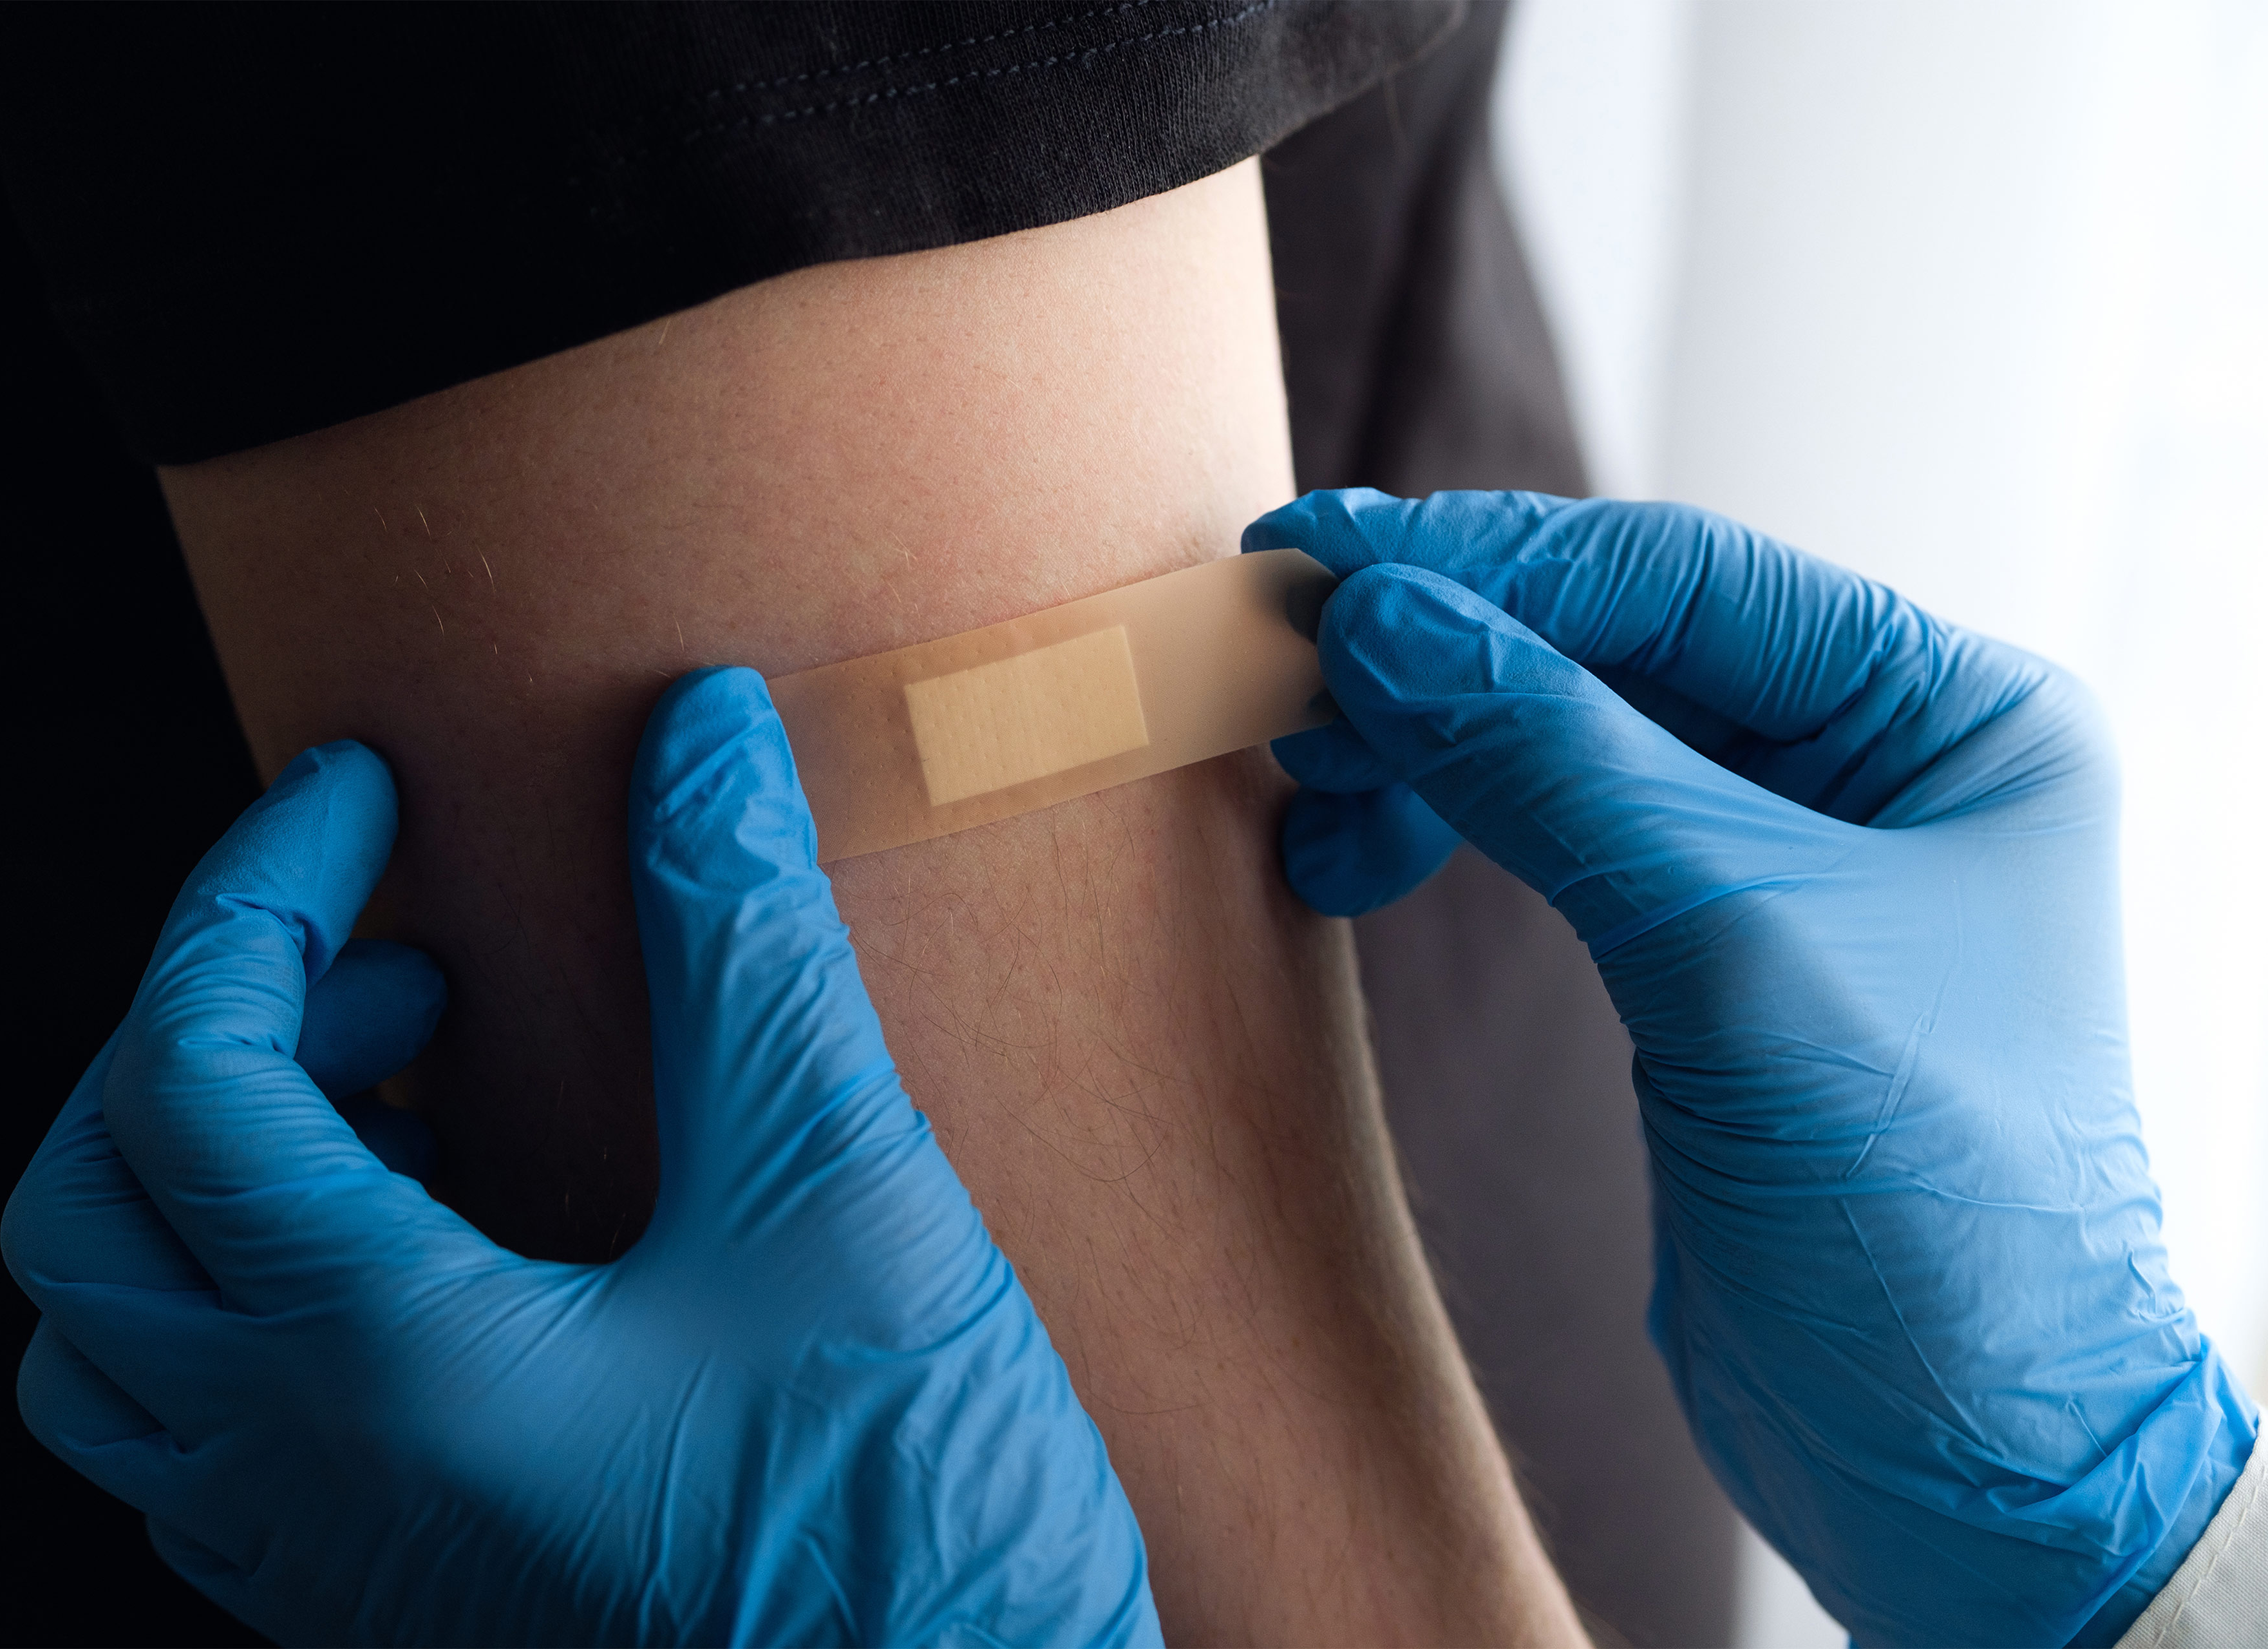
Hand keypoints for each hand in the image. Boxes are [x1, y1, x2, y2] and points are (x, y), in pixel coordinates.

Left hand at [1, 669, 1157, 1647]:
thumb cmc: (909, 1524)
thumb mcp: (839, 1197)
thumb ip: (742, 945)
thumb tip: (697, 733)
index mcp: (373, 1366)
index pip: (188, 1071)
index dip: (260, 891)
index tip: (365, 791)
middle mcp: (300, 1482)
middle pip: (90, 1208)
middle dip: (210, 1031)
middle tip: (393, 960)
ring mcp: (326, 1565)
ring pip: (120, 1342)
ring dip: (210, 1175)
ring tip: (405, 1095)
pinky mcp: (386, 1607)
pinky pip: (207, 1435)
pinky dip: (257, 1293)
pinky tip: (434, 1240)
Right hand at [1250, 488, 2255, 1646]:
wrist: (1960, 1468)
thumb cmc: (1933, 1216)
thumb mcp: (1739, 953)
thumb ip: (1557, 769)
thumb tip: (1388, 621)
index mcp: (1950, 718)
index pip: (1682, 583)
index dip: (1489, 564)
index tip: (1321, 565)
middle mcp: (1876, 765)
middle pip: (1613, 644)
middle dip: (1442, 645)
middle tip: (1277, 654)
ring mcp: (1785, 858)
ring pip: (1564, 737)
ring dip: (1423, 740)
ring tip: (1298, 771)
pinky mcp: (1703, 955)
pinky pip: (1551, 834)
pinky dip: (1443, 823)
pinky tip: (1352, 842)